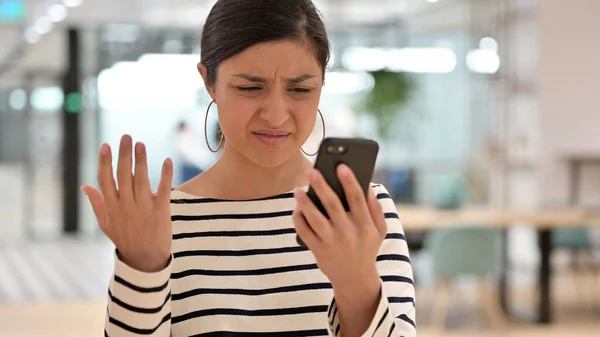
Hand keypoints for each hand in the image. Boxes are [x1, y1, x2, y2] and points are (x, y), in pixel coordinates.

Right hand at [81, 135, 173, 272]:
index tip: (106, 146)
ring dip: (140, 160)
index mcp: (112, 207)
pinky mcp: (161, 211)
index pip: (106, 180)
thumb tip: (84, 186)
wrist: (146, 260)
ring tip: (140, 144)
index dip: (105, 162)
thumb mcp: (106, 225)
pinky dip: (165, 174)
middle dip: (124, 154)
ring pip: (141, 179)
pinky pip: (163, 189)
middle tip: (126, 137)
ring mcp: (143, 208)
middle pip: (123, 175)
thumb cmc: (126, 240)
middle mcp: (126, 206)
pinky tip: (167, 160)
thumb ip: (97, 204)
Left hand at [292, 164, 386, 293]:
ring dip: (304, 202)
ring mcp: (332, 243)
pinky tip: (296, 208)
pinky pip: (304, 232)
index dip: (349, 181)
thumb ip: (376, 209)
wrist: (354, 279)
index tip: (341, 166)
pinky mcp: (318, 250)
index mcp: (365, 226)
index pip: (356, 199)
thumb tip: (368, 186)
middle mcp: (348, 233)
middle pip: (332, 205)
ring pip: (314, 218)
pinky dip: (299, 219)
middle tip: (311, 172)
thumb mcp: (379, 231)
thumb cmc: (366, 248)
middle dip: (321, 186)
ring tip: (298, 189)